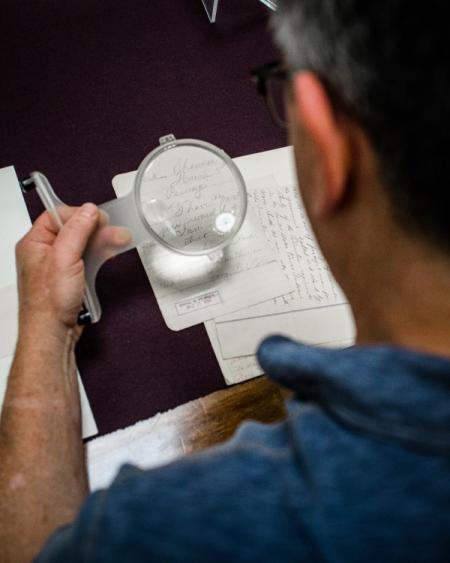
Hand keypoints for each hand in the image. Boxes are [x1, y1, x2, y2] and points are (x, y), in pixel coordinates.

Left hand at [15, 204, 129, 338]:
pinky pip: (86, 260)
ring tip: (120, 239)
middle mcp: (44, 254)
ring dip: (101, 242)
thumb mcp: (63, 258)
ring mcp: (58, 267)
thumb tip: (88, 210)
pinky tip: (111, 252)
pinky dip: (99, 256)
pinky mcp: (70, 279)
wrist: (53, 333)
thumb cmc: (48, 303)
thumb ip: (76, 231)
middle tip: (114, 229)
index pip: (56, 216)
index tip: (98, 217)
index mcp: (34, 244)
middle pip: (72, 230)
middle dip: (96, 229)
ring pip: (82, 245)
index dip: (78, 214)